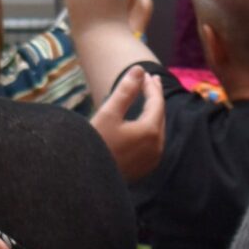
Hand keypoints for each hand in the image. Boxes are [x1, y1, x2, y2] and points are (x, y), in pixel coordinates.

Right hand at [90, 61, 164, 179]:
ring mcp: (153, 159)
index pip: (157, 102)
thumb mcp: (108, 113)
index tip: (147, 74)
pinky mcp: (145, 168)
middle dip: (155, 98)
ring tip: (146, 100)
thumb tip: (139, 69)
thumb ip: (126, 90)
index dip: (152, 87)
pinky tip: (142, 125)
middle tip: (149, 83)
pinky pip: (153, 143)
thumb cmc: (96, 143)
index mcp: (151, 131)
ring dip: (153, 113)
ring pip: (157, 130)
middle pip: (160, 116)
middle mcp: (157, 146)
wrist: (88, 180)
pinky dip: (149, 128)